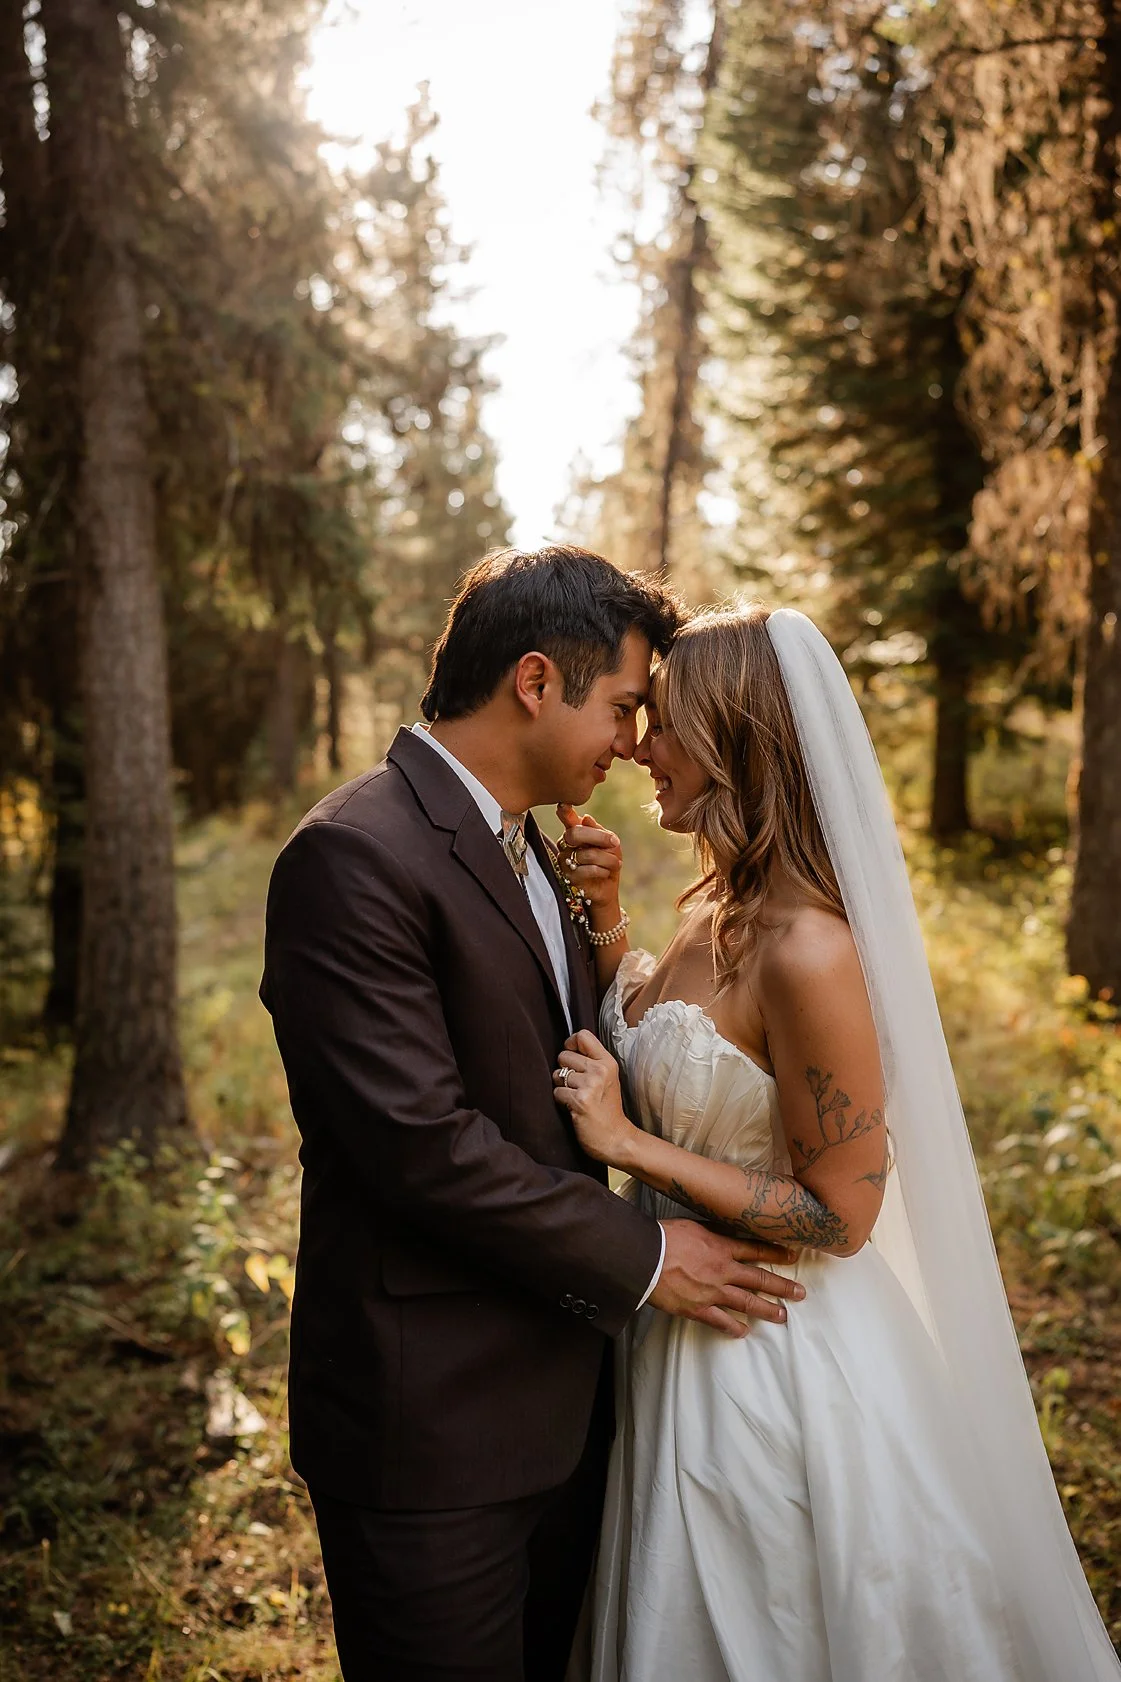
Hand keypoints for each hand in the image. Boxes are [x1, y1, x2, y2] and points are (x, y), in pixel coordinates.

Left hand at [552, 1029, 636, 1164]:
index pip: (582, 1035)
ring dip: (562, 1087)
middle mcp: (600, 1070)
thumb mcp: (607, 1079)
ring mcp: (590, 1085)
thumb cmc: (608, 1109)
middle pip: (564, 1055)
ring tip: (576, 1097)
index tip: (572, 1060)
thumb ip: (591, 1061)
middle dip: (564, 1070)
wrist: (616, 1139)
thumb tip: (567, 1046)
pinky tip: (574, 1108)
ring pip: (557, 1075)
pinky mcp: (580, 1100)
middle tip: (577, 1086)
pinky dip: (561, 1101)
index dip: (570, 1045)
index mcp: (608, 1062)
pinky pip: (557, 1092)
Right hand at [556, 804, 622, 914]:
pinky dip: (602, 870)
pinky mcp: (569, 877)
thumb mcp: (609, 843)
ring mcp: (565, 861)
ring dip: (607, 859)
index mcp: (575, 832)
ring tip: (616, 863)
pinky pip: (586, 870)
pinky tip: (606, 872)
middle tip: (615, 842)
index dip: (564, 813)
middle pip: (574, 834)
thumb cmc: (607, 861)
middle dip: (598, 837)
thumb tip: (585, 818)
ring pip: (586, 854)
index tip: (564, 806)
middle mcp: (566, 845)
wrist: (607, 887)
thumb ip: (598, 830)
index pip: (566, 820)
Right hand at [651, 1219, 804, 1337]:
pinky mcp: (698, 1308)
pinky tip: (744, 1331)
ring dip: (767, 1309)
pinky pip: (721, 1321)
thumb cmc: (664, 1237)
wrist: (644, 1257)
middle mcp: (722, 1270)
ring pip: (747, 1302)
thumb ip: (713, 1231)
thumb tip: (727, 1231)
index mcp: (721, 1246)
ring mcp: (712, 1291)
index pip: (756, 1250)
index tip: (793, 1257)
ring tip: (783, 1316)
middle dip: (782, 1286)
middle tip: (800, 1293)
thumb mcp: (693, 1226)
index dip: (776, 1254)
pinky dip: (734, 1327)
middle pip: (759, 1279)